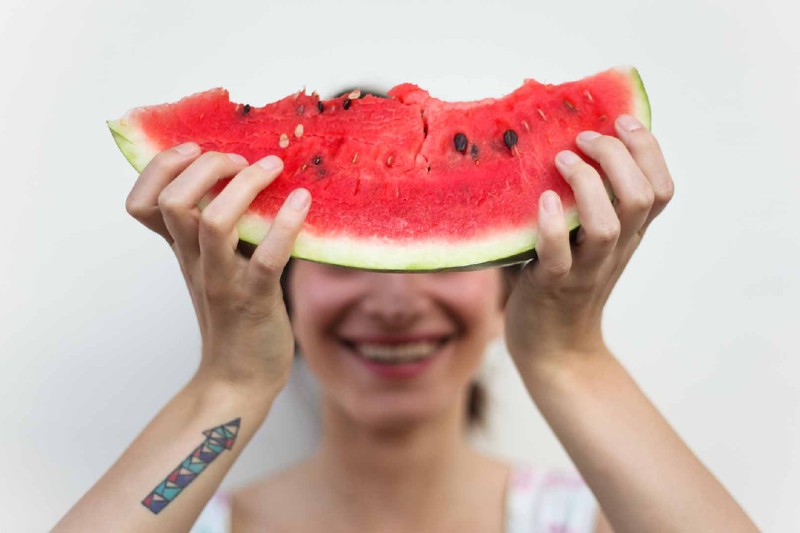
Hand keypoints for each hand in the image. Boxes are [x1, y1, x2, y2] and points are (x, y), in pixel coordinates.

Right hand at [125, 143, 310, 390]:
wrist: (240, 379)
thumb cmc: (234, 316)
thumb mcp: (213, 268)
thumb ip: (217, 230)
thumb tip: (245, 177)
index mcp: (181, 251)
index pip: (142, 203)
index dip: (160, 167)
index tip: (195, 149)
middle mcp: (194, 262)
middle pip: (174, 201)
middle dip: (207, 166)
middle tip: (240, 160)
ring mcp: (223, 281)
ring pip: (213, 221)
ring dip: (243, 185)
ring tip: (271, 168)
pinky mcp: (256, 299)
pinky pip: (268, 257)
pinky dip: (286, 224)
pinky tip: (302, 201)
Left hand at [504, 115, 673, 370]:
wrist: (554, 350)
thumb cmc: (561, 284)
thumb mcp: (585, 242)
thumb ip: (585, 205)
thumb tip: (559, 147)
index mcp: (628, 236)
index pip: (662, 189)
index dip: (649, 150)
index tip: (622, 120)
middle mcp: (615, 251)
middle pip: (641, 197)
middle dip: (619, 156)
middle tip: (585, 139)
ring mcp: (586, 270)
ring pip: (608, 225)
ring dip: (587, 184)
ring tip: (562, 160)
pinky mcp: (552, 286)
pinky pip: (559, 256)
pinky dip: (553, 226)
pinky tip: (544, 200)